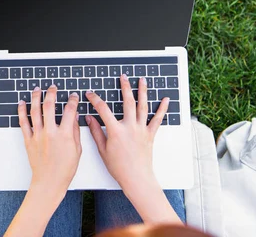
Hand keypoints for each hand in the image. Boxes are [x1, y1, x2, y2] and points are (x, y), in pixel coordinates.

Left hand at [5, 86, 82, 236]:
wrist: (49, 182)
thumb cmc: (64, 169)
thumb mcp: (77, 150)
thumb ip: (75, 131)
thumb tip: (75, 116)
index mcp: (64, 135)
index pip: (69, 111)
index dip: (72, 100)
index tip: (73, 96)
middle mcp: (50, 133)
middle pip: (50, 106)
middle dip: (51, 93)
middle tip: (52, 87)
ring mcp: (38, 136)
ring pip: (35, 111)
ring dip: (36, 97)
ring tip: (37, 89)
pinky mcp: (28, 140)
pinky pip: (23, 122)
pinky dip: (22, 111)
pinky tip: (22, 103)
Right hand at [85, 74, 180, 223]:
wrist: (137, 178)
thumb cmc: (119, 168)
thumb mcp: (102, 150)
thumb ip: (95, 132)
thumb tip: (89, 118)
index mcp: (116, 131)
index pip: (103, 109)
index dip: (95, 99)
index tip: (91, 94)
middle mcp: (130, 127)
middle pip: (127, 102)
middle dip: (125, 87)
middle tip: (123, 77)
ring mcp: (141, 130)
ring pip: (143, 106)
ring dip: (143, 92)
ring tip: (142, 80)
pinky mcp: (150, 135)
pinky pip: (157, 119)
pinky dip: (162, 109)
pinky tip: (165, 99)